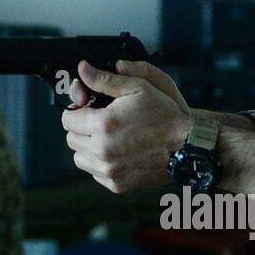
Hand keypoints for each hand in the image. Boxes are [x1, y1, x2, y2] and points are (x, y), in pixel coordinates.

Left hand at [61, 59, 191, 192]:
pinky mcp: (116, 184)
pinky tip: (118, 152)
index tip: (89, 109)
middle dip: (82, 128)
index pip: (68, 119)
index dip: (77, 110)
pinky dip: (101, 163)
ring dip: (88, 147)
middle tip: (102, 122)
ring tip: (109, 138)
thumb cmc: (166, 117)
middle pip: (71, 139)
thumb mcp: (139, 87)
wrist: (187, 148)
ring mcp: (109, 170)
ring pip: (79, 158)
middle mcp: (102, 150)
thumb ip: (105, 79)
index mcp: (104, 124)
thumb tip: (83, 70)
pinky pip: (94, 173)